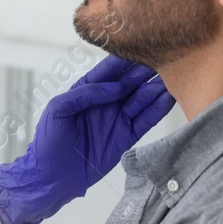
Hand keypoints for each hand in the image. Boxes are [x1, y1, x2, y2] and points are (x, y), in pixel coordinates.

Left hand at [0, 56, 173, 223]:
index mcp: (86, 90)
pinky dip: (159, 108)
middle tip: (166, 59)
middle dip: (147, 70)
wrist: (52, 177)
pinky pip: (146, 119)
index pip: (110, 70)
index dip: (126, 58)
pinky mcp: (127, 136)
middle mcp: (105, 101)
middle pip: (131, 81)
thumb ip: (84, 94)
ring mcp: (117, 118)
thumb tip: (115, 87)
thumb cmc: (48, 142)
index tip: (143, 46)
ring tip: (174, 76)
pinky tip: (171, 97)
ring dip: (157, 88)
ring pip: (142, 98)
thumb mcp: (58, 110)